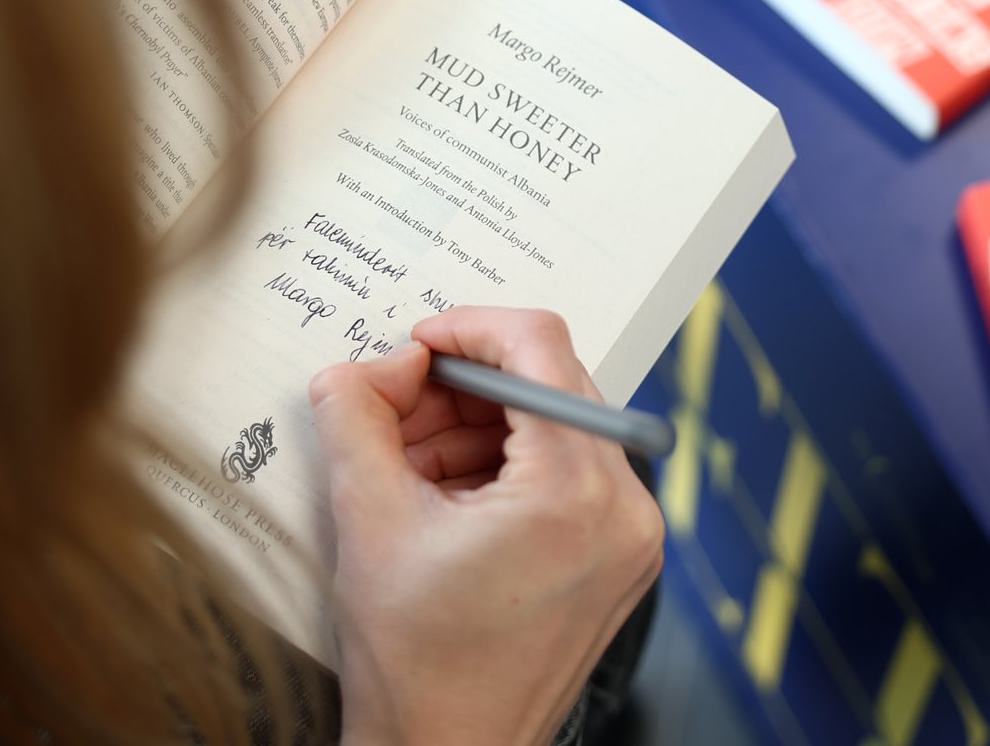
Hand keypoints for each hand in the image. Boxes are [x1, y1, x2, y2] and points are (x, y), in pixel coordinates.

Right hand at [310, 308, 663, 745]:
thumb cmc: (415, 663)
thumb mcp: (368, 520)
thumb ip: (357, 416)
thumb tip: (362, 363)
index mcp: (574, 490)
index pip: (539, 345)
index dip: (468, 327)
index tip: (415, 344)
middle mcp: (625, 506)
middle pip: (551, 384)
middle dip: (465, 386)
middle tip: (395, 407)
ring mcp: (632, 536)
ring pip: (558, 427)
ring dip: (481, 426)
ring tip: (409, 463)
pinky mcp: (622, 559)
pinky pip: (571, 473)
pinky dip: (509, 465)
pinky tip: (446, 496)